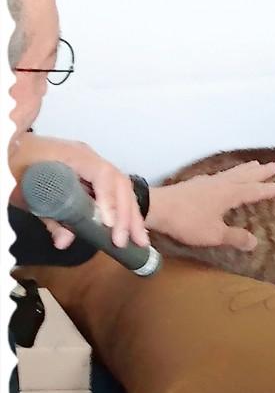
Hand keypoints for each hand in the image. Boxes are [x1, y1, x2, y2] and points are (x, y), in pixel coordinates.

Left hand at [8, 133, 146, 249]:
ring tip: (141, 242)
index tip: (108, 223)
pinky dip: (127, 212)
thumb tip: (64, 242)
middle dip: (126, 214)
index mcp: (74, 154)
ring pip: (124, 189)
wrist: (14, 150)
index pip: (102, 174)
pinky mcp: (97, 177)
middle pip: (120, 183)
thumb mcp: (28, 193)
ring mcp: (96, 166)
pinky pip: (118, 193)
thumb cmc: (20, 167)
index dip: (108, 199)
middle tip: (124, 241)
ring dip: (133, 216)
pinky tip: (134, 230)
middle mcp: (91, 158)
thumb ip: (48, 216)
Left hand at [145, 162, 274, 250]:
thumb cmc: (188, 221)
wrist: (157, 208)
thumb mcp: (214, 234)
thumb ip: (235, 237)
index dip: (269, 189)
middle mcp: (221, 184)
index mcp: (230, 194)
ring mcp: (207, 182)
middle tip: (274, 166)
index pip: (255, 191)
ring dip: (245, 169)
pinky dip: (228, 173)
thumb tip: (255, 242)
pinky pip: (219, 175)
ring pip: (231, 173)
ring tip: (254, 164)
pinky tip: (223, 176)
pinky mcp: (195, 184)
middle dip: (260, 173)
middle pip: (245, 176)